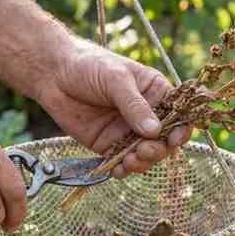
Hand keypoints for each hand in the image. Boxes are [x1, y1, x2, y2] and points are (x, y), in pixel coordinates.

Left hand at [31, 38, 191, 177]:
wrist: (53, 74)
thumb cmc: (89, 65)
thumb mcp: (116, 80)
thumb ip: (134, 105)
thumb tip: (155, 131)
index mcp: (155, 92)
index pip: (178, 114)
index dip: (181, 129)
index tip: (174, 139)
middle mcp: (146, 114)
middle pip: (164, 140)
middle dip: (158, 149)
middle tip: (145, 150)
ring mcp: (128, 131)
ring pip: (145, 154)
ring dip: (142, 162)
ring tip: (130, 160)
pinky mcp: (109, 145)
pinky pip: (122, 161)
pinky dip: (123, 169)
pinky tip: (118, 170)